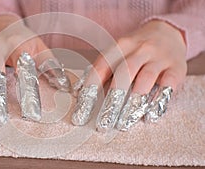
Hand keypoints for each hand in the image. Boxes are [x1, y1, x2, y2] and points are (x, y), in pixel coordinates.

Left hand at [72, 20, 186, 130]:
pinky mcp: (177, 68)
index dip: (92, 88)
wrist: (168, 32)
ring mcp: (160, 57)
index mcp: (121, 45)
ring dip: (134, 102)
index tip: (83, 109)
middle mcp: (140, 49)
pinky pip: (168, 85)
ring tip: (123, 122)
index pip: (102, 66)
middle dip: (112, 99)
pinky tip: (149, 116)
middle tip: (103, 122)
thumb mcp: (118, 52)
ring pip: (146, 79)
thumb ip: (101, 70)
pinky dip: (158, 102)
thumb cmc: (136, 48)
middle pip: (124, 72)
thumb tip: (78, 91)